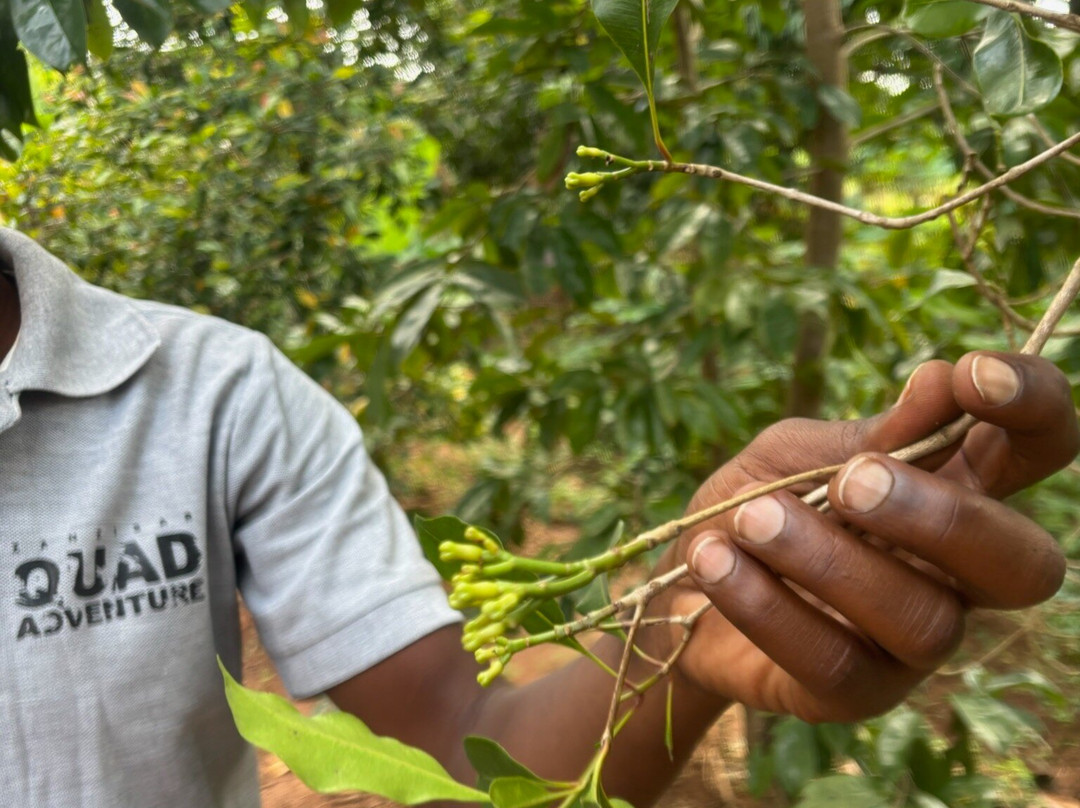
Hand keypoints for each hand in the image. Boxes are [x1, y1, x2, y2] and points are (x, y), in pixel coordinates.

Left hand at [658, 352, 1075, 722]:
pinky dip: (766, 604)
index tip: (973, 374)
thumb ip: (866, 433)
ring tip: (751, 520)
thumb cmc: (752, 508)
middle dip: (943, 517)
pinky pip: (834, 661)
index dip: (1034, 409)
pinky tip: (716, 560)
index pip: (1036, 451)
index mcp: (953, 492)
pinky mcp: (855, 692)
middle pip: (1021, 564)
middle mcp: (953, 574)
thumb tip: (941, 383)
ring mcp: (911, 644)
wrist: (678, 586)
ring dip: (829, 560)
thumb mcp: (793, 453)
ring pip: (922, 619)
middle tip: (851, 480)